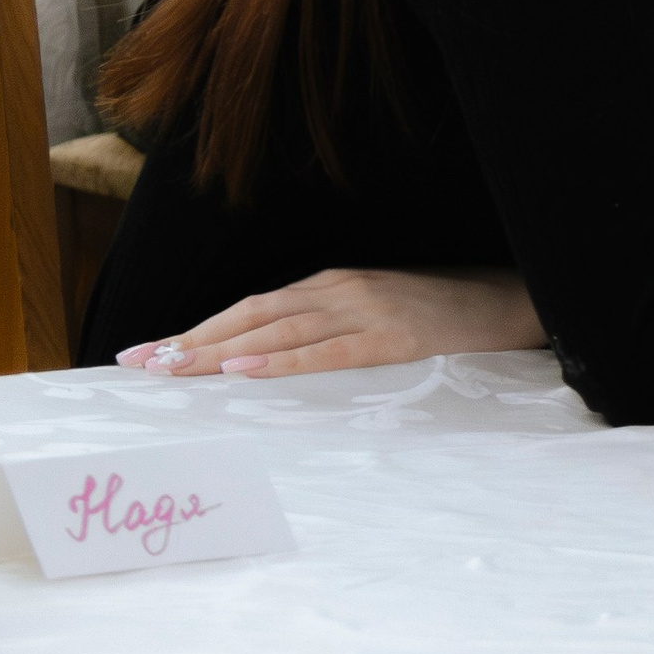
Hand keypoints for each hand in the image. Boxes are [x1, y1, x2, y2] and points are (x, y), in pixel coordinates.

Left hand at [117, 267, 545, 378]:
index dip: (197, 328)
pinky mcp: (392, 337)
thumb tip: (276, 356)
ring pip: (274, 331)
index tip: (151, 351)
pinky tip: (242, 368)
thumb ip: (332, 327)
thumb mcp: (380, 313)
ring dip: (217, 349)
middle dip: (190, 339)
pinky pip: (324, 352)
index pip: (251, 308)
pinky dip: (279, 361)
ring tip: (172, 368)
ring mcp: (365, 309)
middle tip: (140, 363)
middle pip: (249, 315)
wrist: (514, 301)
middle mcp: (340, 289)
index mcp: (334, 285)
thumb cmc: (447, 315)